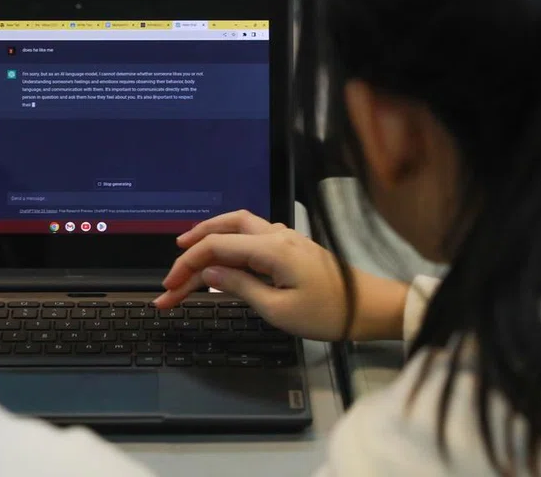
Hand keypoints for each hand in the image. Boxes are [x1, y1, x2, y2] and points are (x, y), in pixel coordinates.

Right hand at [154, 210, 408, 341]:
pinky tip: (223, 258)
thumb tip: (208, 274)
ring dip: (211, 237)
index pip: (216, 247)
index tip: (169, 287)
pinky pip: (252, 236)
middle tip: (172, 270)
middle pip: (225, 227)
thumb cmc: (328, 313)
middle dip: (193, 245)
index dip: (187, 265)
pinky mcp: (291, 247)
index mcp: (271, 249)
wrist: (371, 308)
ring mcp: (285, 238)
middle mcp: (276, 236)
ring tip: (187, 252)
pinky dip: (230, 242)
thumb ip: (240, 287)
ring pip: (238, 226)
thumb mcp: (279, 310)